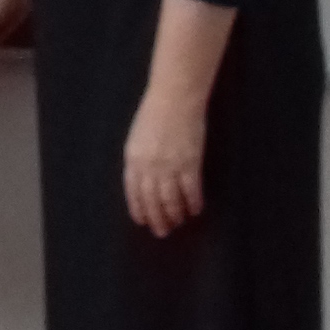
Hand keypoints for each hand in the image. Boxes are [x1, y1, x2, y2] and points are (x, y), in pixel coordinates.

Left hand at [123, 93, 207, 236]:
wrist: (174, 98)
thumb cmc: (154, 113)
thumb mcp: (137, 137)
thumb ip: (138, 158)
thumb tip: (142, 179)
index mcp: (133, 159)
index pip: (133, 192)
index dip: (138, 209)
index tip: (142, 221)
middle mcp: (149, 166)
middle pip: (152, 200)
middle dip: (157, 218)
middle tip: (162, 231)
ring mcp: (169, 165)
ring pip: (171, 199)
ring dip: (175, 214)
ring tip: (179, 222)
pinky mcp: (190, 162)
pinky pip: (191, 190)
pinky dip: (193, 202)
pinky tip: (196, 209)